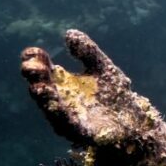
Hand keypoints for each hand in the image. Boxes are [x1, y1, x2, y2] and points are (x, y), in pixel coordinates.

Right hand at [21, 29, 159, 145]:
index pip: (44, 70)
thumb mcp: (102, 67)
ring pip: (51, 107)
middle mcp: (61, 100)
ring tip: (39, 86)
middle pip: (42, 88)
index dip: (36, 60)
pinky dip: (60, 115)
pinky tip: (57, 105)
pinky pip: (68, 124)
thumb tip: (69, 33)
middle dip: (35, 78)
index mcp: (63, 83)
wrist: (135, 121)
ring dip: (43, 97)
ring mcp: (69, 117)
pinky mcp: (81, 132)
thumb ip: (87, 52)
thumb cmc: (115, 94)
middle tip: (30, 66)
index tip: (32, 51)